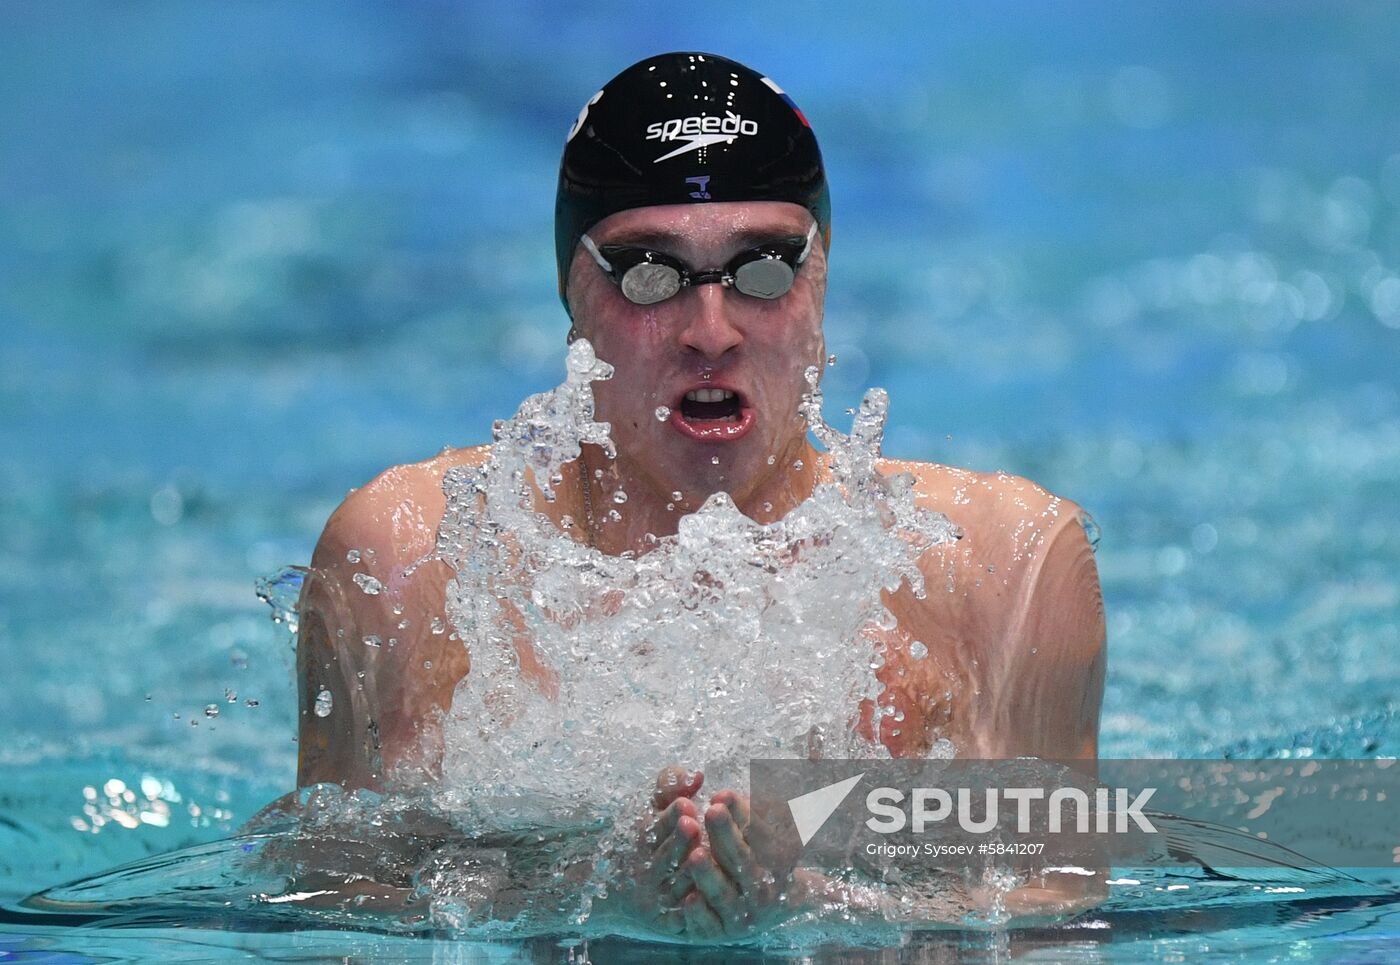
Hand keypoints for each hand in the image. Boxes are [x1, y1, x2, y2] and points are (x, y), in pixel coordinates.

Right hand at [619, 766, 705, 934]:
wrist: (621, 893)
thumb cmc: (650, 838)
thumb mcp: (656, 805)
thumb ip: (671, 785)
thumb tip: (697, 774)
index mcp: (643, 839)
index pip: (657, 827)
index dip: (670, 816)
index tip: (686, 803)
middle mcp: (645, 870)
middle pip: (664, 856)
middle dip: (678, 841)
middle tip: (692, 825)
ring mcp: (654, 898)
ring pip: (673, 885)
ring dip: (685, 873)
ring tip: (700, 856)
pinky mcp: (666, 923)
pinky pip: (679, 918)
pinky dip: (688, 910)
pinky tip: (700, 897)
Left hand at [677, 789, 803, 939]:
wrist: (766, 906)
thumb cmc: (748, 852)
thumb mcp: (750, 826)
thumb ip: (732, 804)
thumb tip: (706, 778)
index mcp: (776, 856)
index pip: (760, 833)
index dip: (743, 813)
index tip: (723, 795)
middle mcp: (762, 885)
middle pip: (743, 860)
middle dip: (727, 835)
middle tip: (712, 811)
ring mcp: (743, 912)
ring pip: (726, 894)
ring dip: (710, 876)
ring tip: (694, 856)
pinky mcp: (722, 932)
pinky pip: (712, 925)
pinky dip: (702, 915)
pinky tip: (689, 900)